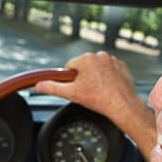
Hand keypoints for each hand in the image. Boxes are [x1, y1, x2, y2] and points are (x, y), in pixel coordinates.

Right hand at [35, 52, 156, 160]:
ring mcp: (112, 60)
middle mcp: (100, 56)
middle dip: (83, 77)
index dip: (71, 79)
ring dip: (95, 77)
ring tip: (99, 90)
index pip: (70, 67)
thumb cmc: (100, 99)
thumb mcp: (72, 94)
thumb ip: (53, 88)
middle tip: (88, 91)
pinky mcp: (121, 66)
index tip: (78, 88)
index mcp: (86, 59)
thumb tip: (38, 86)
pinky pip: (109, 70)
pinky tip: (108, 87)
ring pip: (96, 68)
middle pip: (83, 67)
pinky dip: (107, 77)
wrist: (122, 105)